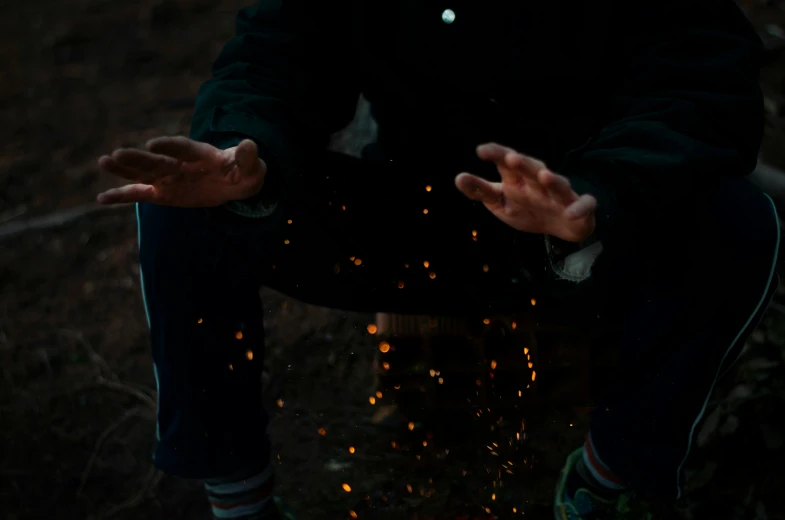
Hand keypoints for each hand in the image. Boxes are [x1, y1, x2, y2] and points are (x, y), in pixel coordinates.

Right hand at [96, 137, 266, 206]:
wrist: (234, 183)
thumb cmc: (243, 173)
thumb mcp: (252, 168)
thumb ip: (248, 158)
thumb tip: (250, 145)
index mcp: (201, 154)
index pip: (183, 148)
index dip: (170, 146)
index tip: (154, 144)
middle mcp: (180, 163)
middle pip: (158, 161)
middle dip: (138, 158)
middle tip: (116, 154)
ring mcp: (169, 178)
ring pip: (144, 174)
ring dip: (124, 170)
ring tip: (104, 162)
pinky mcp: (164, 193)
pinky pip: (140, 194)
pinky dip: (121, 196)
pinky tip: (101, 199)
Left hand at [455, 143, 595, 242]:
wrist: (562, 226)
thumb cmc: (528, 208)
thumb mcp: (501, 202)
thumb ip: (481, 191)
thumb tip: (459, 178)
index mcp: (518, 180)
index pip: (506, 163)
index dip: (496, 155)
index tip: (481, 150)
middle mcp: (539, 183)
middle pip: (532, 169)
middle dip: (523, 163)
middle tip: (511, 158)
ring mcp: (560, 195)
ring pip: (558, 184)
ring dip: (552, 180)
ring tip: (544, 175)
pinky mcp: (579, 208)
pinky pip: (583, 205)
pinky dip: (579, 208)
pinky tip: (570, 213)